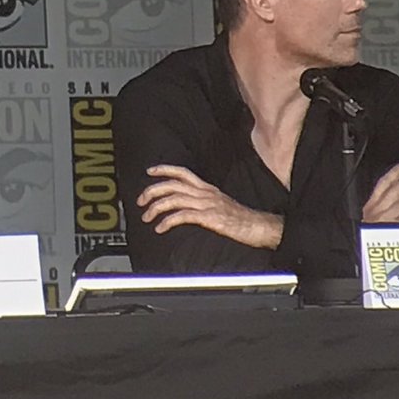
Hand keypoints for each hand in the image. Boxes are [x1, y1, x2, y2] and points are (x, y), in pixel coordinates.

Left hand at [137, 165, 281, 248]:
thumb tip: (184, 205)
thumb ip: (202, 201)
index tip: (150, 171)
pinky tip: (160, 228)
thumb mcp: (219, 203)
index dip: (165, 169)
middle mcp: (205, 193)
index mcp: (207, 188)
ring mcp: (207, 204)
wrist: (257, 226)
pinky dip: (167, 221)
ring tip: (147, 217)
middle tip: (141, 201)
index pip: (183, 172)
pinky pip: (182, 216)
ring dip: (156, 208)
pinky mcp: (209, 218)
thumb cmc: (240, 218)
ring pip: (174, 199)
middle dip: (153, 191)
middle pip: (173, 185)